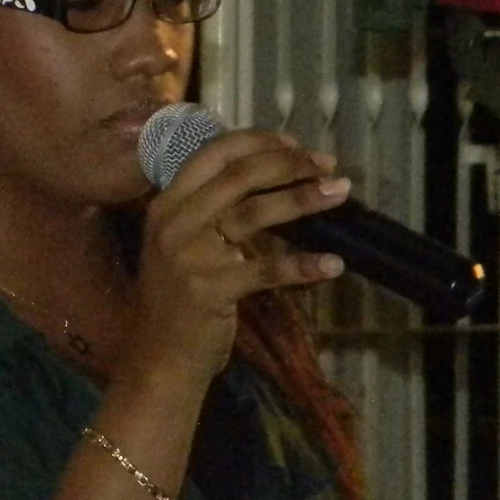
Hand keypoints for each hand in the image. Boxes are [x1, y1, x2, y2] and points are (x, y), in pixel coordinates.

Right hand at [124, 128, 349, 390]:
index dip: (259, 142)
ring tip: (340, 192)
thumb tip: (268, 173)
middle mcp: (174, 222)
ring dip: (304, 199)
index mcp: (166, 204)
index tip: (296, 145)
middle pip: (240, 175)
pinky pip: (267, 269)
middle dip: (290, 164)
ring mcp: (190, 256)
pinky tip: (333, 264)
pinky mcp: (211, 290)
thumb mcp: (181, 243)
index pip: (214, 153)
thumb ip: (210, 209)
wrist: (159, 357)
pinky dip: (304, 266)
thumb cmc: (178, 298)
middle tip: (327, 165)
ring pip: (255, 213)